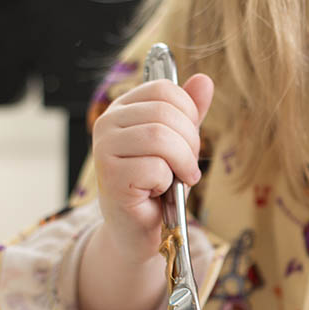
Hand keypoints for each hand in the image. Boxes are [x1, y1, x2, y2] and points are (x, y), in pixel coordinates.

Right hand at [91, 74, 214, 264]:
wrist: (137, 229)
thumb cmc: (156, 185)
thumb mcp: (178, 143)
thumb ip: (189, 113)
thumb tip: (204, 81)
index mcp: (123, 108)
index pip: (164, 90)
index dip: (188, 115)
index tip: (187, 141)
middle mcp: (107, 123)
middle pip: (166, 114)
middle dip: (189, 143)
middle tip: (186, 168)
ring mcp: (104, 149)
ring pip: (161, 138)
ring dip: (182, 163)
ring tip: (179, 179)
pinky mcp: (110, 177)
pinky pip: (155, 168)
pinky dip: (167, 184)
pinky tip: (156, 193)